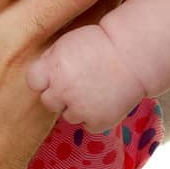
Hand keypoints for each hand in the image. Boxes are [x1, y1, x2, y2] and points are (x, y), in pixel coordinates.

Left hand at [28, 23, 148, 132]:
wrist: (135, 55)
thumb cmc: (101, 44)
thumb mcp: (67, 43)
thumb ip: (49, 61)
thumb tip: (40, 78)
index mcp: (52, 69)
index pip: (34, 82)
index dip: (45, 79)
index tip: (57, 74)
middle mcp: (62, 91)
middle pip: (49, 101)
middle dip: (60, 94)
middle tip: (79, 83)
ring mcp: (80, 109)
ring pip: (68, 115)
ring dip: (78, 107)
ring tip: (96, 90)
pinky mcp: (97, 122)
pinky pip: (88, 124)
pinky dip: (95, 116)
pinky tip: (106, 100)